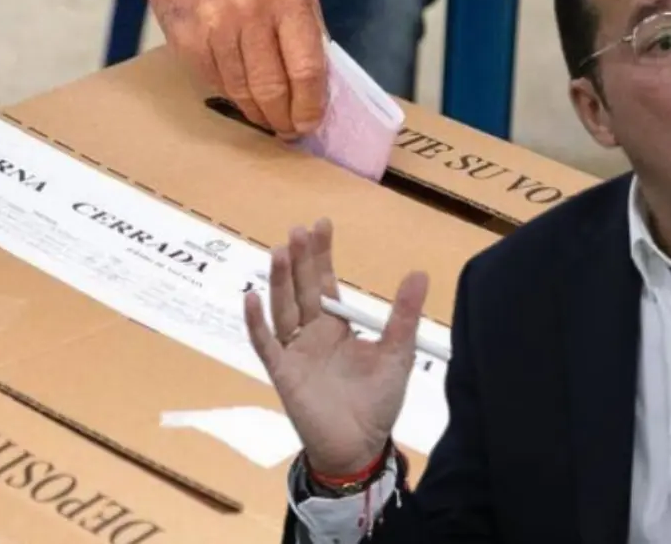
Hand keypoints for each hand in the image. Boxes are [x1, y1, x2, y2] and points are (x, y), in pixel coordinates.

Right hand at [136, 0, 326, 139]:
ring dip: (258, 115)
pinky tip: (242, 96)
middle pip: (272, 89)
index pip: (306, 69)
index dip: (310, 106)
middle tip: (290, 131)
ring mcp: (215, 29)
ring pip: (241, 93)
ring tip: (268, 120)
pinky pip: (216, 84)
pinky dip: (232, 96)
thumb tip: (317, 85)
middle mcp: (250, 13)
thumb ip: (305, 30)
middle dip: (284, 119)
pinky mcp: (188, 42)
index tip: (311, 123)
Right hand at [244, 219, 428, 475]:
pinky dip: (256, 322)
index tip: (320, 224)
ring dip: (279, 281)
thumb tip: (419, 273)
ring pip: (282, 308)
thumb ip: (404, 315)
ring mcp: (294, 351)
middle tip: (298, 230)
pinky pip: (266, 344)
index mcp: (336, 325)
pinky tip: (251, 298)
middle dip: (299, 260)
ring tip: (280, 252)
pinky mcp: (282, 373)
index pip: (324, 281)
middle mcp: (311, 333)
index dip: (321, 254)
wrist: (360, 446)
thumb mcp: (398, 353)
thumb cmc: (378, 402)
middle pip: (301, 288)